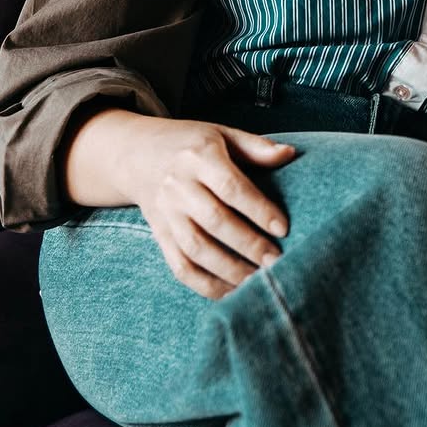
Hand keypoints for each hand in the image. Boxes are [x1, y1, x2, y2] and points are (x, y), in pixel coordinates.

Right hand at [64, 109, 297, 299]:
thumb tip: (290, 154)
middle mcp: (178, 187)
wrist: (137, 155)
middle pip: (214, 221)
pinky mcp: (160, 235)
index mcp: (198, 157)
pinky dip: (205, 284)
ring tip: (259, 281)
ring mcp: (166, 214)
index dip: (258, 209)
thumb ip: (256, 146)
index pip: (230, 187)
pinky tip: (231, 292)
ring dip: (229, 270)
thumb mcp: (222, 134)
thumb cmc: (191, 144)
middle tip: (277, 261)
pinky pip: (180, 266)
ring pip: (196, 249)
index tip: (283, 228)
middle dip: (248, 244)